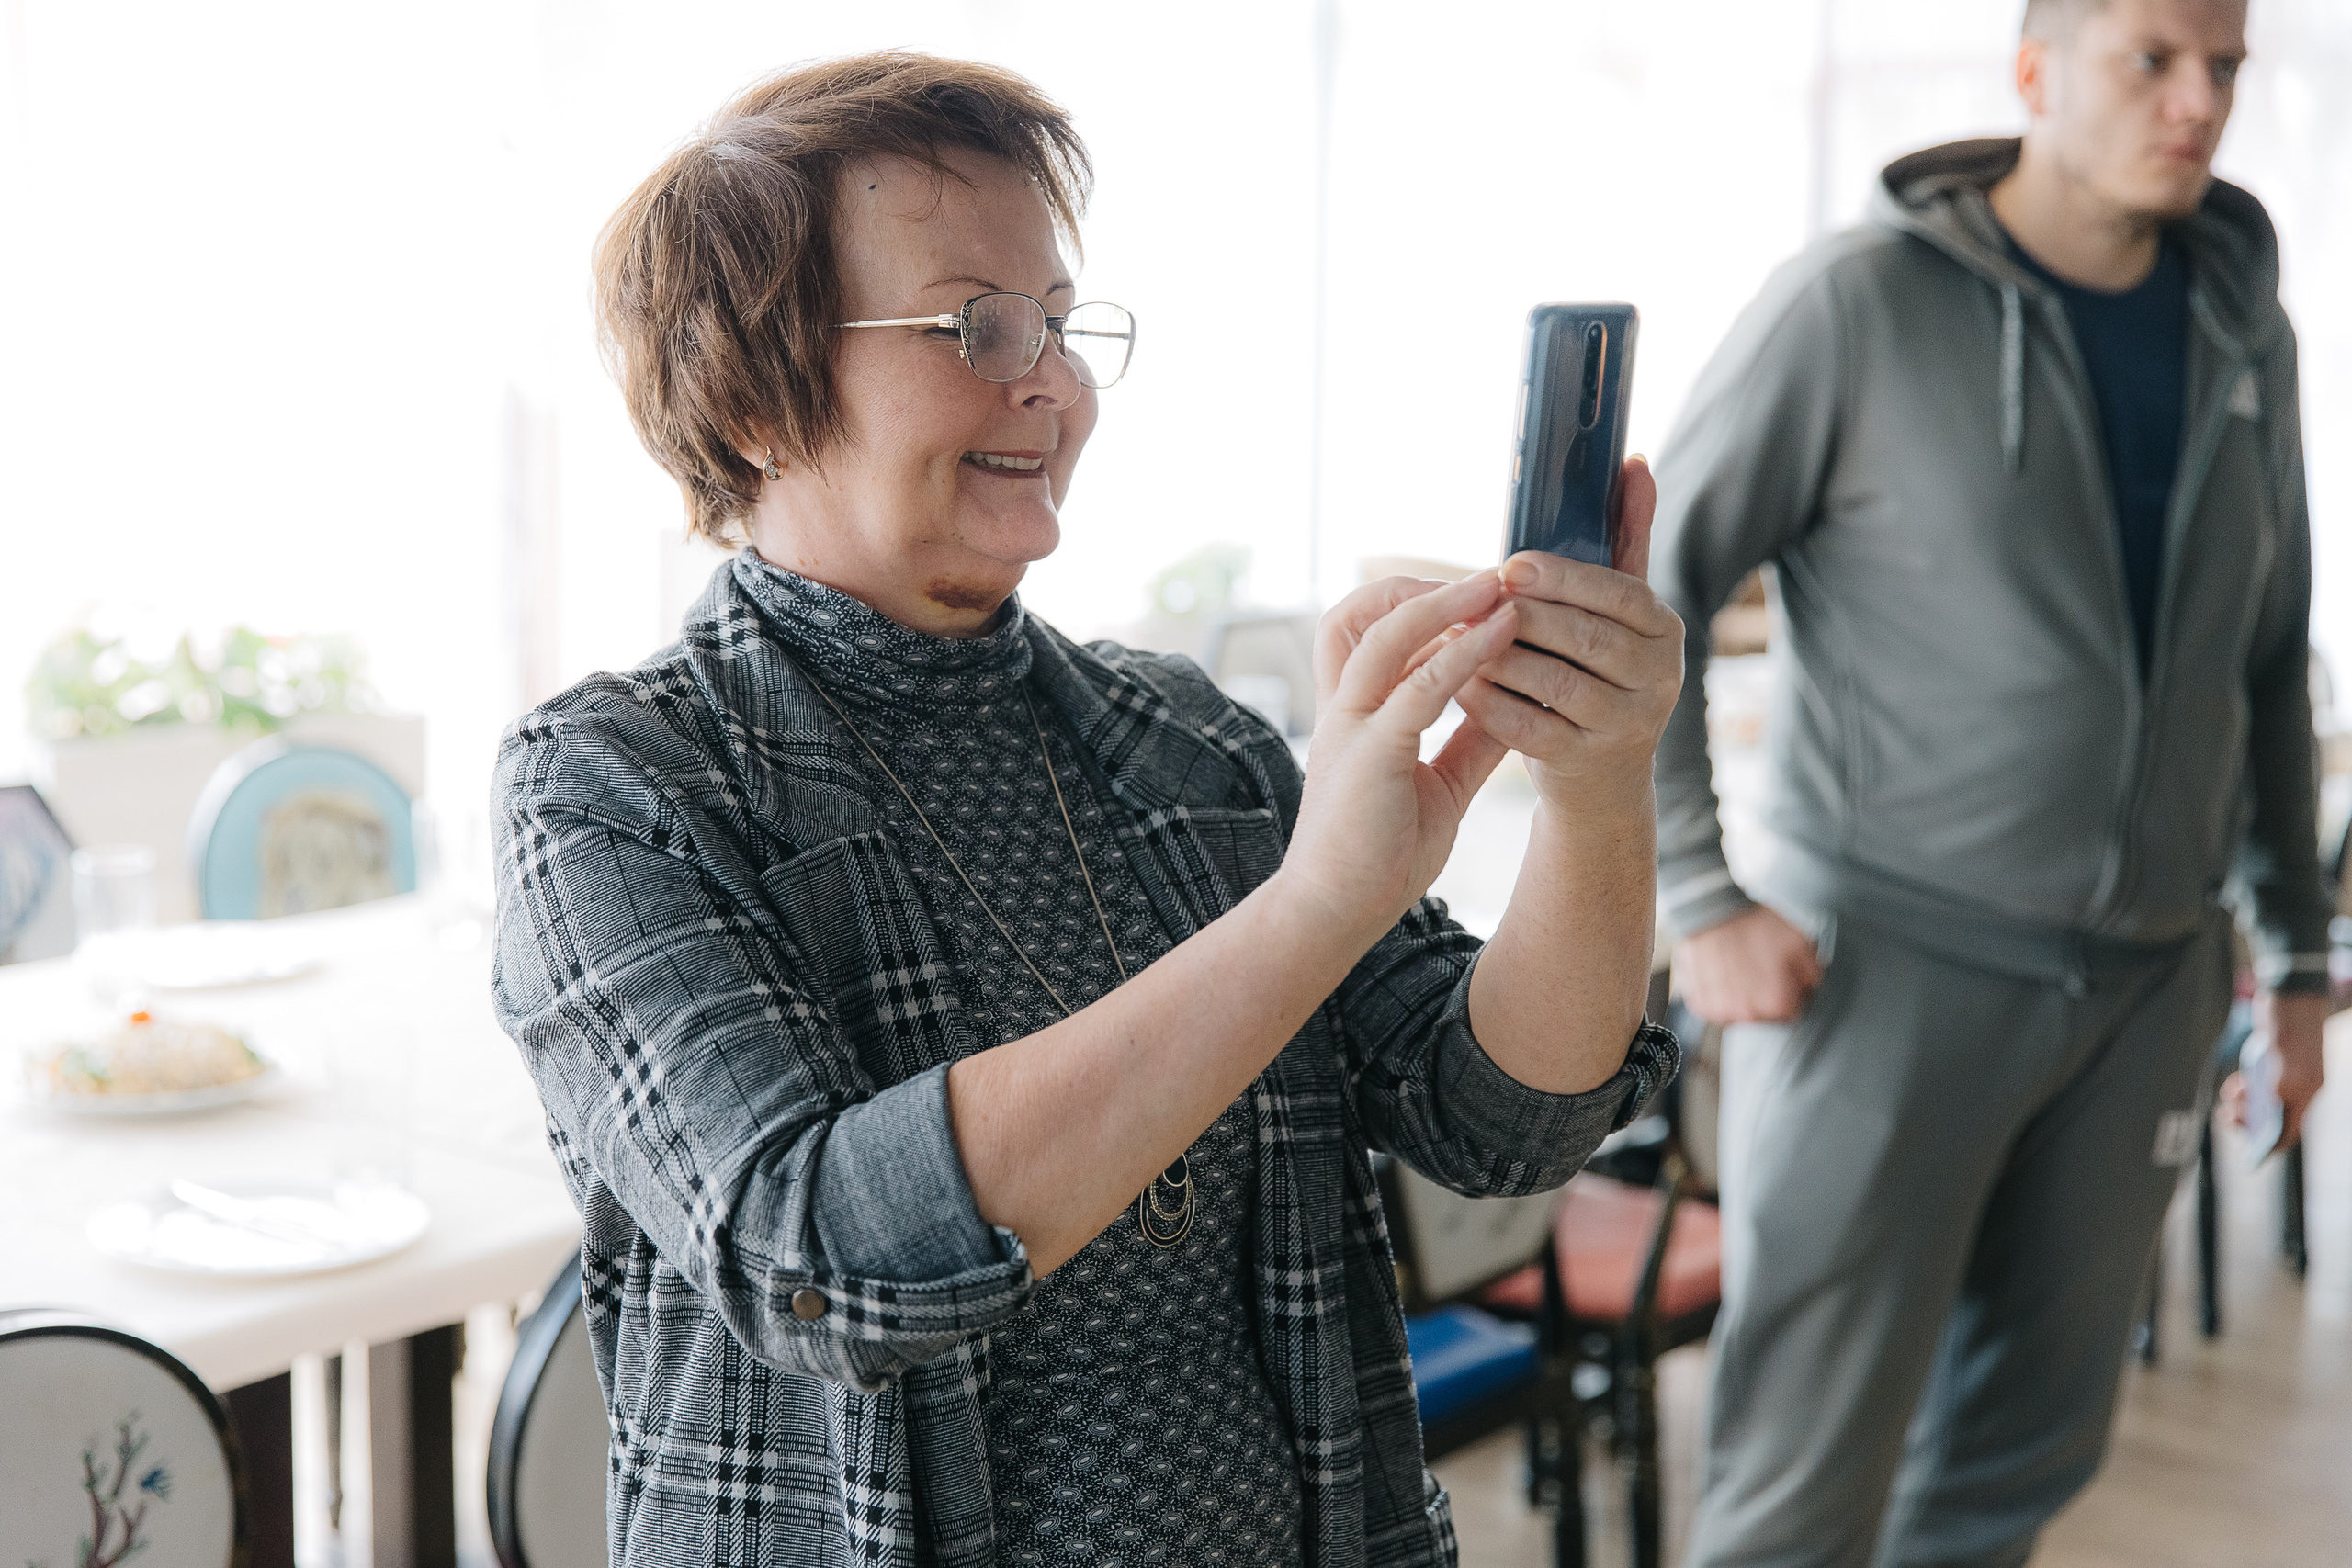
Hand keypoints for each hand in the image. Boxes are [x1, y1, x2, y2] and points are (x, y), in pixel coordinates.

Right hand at [1282, 572, 1522, 941]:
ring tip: (1498, 585)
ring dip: (1447, 603)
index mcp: (1352, 713)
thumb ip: (1469, 743)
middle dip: (1425, 585)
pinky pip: (1421, 686)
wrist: (1336, 913)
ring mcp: (1352, 726)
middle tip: (1488, 577)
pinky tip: (1501, 636)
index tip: (1472, 600)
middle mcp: (1343, 708)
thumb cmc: (1380, 856)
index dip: (1412, 602)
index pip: (1363, 630)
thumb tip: (1513, 709)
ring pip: (1389, 635)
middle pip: (1363, 613)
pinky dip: (1463, 654)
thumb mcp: (1440, 787)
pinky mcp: (1372, 752)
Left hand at [1451, 457, 1683, 816]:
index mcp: (1667, 631)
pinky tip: (1457, 682)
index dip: (1565, 578)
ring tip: (1454, 635)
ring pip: (1553, 682)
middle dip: (1524, 615)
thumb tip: (1633, 462)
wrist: (1603, 781)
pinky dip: (1489, 702)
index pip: (1621, 594)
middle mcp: (1660, 679)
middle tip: (1473, 598)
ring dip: (1498, 655)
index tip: (1510, 566)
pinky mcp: (1586, 765)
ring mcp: (1627, 727)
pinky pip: (1528, 727)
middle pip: (1585, 637)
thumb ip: (1626, 539)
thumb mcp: (1620, 612)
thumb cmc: (1601, 674)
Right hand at [1674, 905, 1822, 1024]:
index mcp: (1776, 1002)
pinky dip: (1719, 996)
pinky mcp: (1699, 1003)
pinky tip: (1721, 973)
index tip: (1783, 976)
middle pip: (1766, 1014)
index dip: (1790, 991)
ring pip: (1739, 1013)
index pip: (1793, 1011)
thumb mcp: (1798, 939)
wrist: (1709, 909)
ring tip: (1738, 969)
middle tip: (1759, 968)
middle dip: (1766, 995)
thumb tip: (1810, 986)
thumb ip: (1812, 971)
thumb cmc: (1752, 922)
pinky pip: (1714, 1008)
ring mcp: (1720, 1010)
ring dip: (1741, 998)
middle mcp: (1748, 1013)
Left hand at [2222, 990, 2328, 1149]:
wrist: (2289, 995)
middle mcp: (2298, 1087)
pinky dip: (2243, 1089)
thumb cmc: (2290, 1028)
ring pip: (2262, 1104)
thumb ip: (2283, 1092)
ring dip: (2243, 1106)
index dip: (2271, 1145)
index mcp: (2306, 1093)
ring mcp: (2284, 1076)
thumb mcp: (2287, 1065)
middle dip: (2249, 1123)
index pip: (2290, 1130)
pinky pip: (2256, 1087)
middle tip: (2228, 1117)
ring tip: (2232, 1096)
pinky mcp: (2271, 1064)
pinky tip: (2235, 1084)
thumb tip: (2272, 1115)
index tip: (2250, 1154)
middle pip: (2273, 1119)